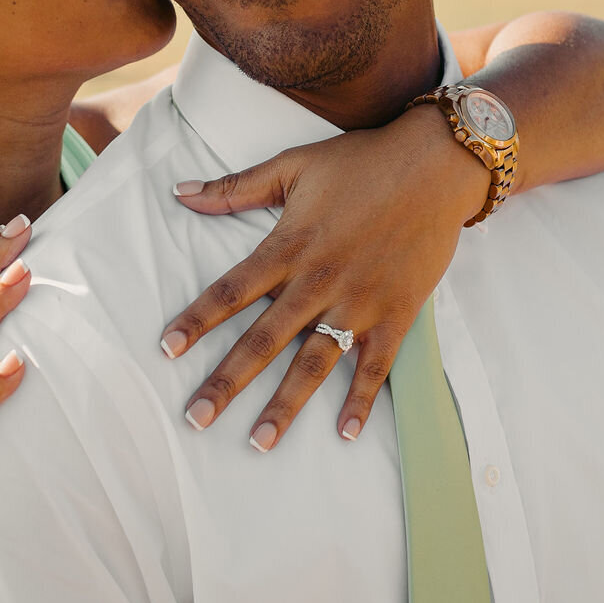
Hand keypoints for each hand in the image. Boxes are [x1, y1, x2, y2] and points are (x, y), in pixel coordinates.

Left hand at [160, 106, 487, 449]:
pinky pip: (375, 366)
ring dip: (286, 405)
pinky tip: (344, 432)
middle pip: (263, 340)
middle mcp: (318, 282)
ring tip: (260, 441)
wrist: (437, 164)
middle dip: (227, 382)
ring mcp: (359, 303)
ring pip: (314, 363)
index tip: (167, 348)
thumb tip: (180, 193)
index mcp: (288, 247)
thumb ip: (235, 188)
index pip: (231, 291)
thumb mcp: (292, 166)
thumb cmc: (362, 161)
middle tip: (196, 417)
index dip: (196, 320)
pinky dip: (362, 400)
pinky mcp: (396, 314)